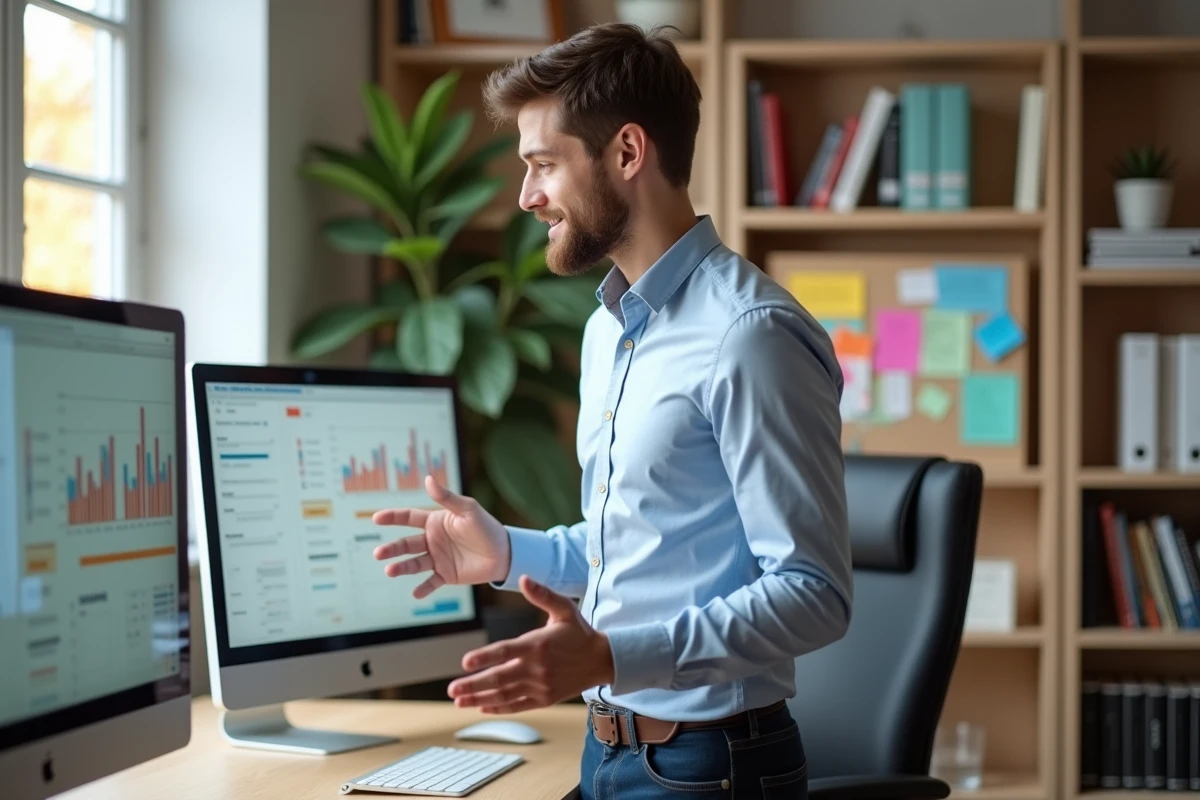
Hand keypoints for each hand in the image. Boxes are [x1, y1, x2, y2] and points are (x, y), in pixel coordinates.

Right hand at [372, 475, 510, 598]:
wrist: (504, 552)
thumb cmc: (487, 527)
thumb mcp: (468, 510)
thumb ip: (447, 498)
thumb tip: (428, 478)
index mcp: (435, 522)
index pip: (408, 518)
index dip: (392, 517)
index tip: (376, 518)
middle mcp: (432, 540)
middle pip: (406, 544)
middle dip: (392, 549)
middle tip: (379, 554)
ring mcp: (438, 559)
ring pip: (414, 564)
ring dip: (402, 568)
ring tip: (390, 571)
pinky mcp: (446, 575)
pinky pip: (431, 582)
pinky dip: (423, 589)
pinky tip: (416, 593)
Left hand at [447, 575, 613, 713]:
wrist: (602, 660)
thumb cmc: (580, 633)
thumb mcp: (564, 608)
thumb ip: (542, 594)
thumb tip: (524, 577)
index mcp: (538, 644)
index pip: (505, 651)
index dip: (484, 657)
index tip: (465, 662)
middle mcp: (537, 668)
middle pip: (499, 678)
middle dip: (473, 684)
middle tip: (452, 689)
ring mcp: (540, 686)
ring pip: (505, 695)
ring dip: (479, 698)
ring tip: (459, 701)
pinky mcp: (545, 699)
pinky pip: (518, 705)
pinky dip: (499, 707)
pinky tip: (482, 706)